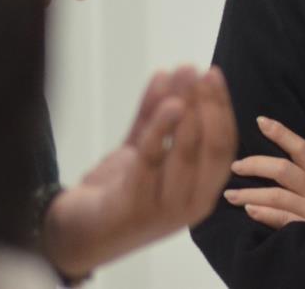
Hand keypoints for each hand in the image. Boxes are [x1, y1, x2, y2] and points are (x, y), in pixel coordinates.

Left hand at [40, 65, 237, 277]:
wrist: (80, 233)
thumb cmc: (122, 191)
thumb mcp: (145, 150)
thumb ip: (158, 117)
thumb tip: (173, 73)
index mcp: (204, 190)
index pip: (224, 145)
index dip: (222, 107)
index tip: (213, 74)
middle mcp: (192, 202)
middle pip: (208, 146)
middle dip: (206, 102)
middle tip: (197, 70)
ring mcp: (165, 209)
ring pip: (183, 151)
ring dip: (186, 106)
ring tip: (182, 73)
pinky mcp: (134, 208)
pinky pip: (149, 159)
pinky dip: (158, 126)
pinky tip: (164, 99)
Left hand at [224, 116, 304, 229]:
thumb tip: (272, 165)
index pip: (302, 148)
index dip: (282, 133)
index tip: (261, 121)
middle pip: (283, 170)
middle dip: (256, 165)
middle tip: (236, 166)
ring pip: (278, 195)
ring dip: (250, 193)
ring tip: (230, 195)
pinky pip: (283, 219)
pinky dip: (264, 214)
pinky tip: (249, 210)